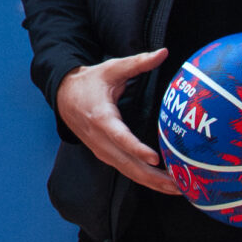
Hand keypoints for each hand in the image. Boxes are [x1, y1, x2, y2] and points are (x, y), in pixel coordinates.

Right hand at [55, 49, 178, 195]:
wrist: (63, 96)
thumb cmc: (90, 82)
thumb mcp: (112, 68)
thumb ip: (138, 62)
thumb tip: (163, 52)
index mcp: (102, 117)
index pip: (120, 137)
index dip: (137, 149)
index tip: (155, 158)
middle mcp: (100, 138)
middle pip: (127, 163)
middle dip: (153, 176)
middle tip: (178, 184)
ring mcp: (101, 150)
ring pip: (128, 171)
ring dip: (151, 182)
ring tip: (177, 188)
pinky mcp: (105, 155)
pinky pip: (125, 170)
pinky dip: (143, 179)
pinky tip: (161, 183)